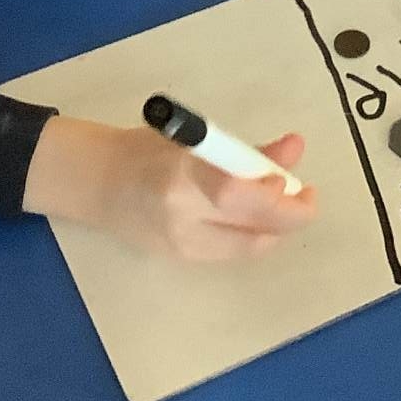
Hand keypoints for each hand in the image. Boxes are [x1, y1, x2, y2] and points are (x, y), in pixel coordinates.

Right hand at [23, 116, 316, 260]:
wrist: (94, 184)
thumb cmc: (143, 150)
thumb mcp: (194, 139)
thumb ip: (243, 150)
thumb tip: (294, 148)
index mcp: (177, 177)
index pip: (231, 194)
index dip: (271, 194)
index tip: (291, 180)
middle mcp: (179, 219)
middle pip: (249, 232)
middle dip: (290, 217)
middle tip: (306, 196)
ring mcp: (179, 247)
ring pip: (247, 248)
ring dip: (275, 228)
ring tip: (284, 203)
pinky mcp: (180, 261)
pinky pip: (231, 253)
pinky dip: (253, 235)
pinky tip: (256, 218)